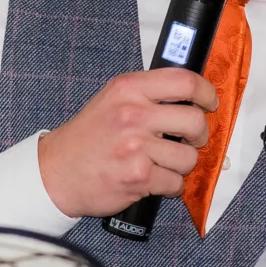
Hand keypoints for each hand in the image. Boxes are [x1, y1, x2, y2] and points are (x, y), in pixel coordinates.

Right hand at [37, 70, 220, 218]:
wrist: (56, 173)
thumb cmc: (88, 138)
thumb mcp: (112, 100)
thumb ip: (147, 94)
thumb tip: (191, 96)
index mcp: (128, 89)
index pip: (184, 80)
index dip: (206, 92)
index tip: (209, 103)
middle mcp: (132, 114)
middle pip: (194, 120)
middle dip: (199, 135)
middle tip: (190, 140)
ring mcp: (135, 147)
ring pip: (189, 157)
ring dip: (181, 165)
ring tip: (162, 164)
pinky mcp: (138, 177)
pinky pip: (176, 183)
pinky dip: (170, 186)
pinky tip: (154, 181)